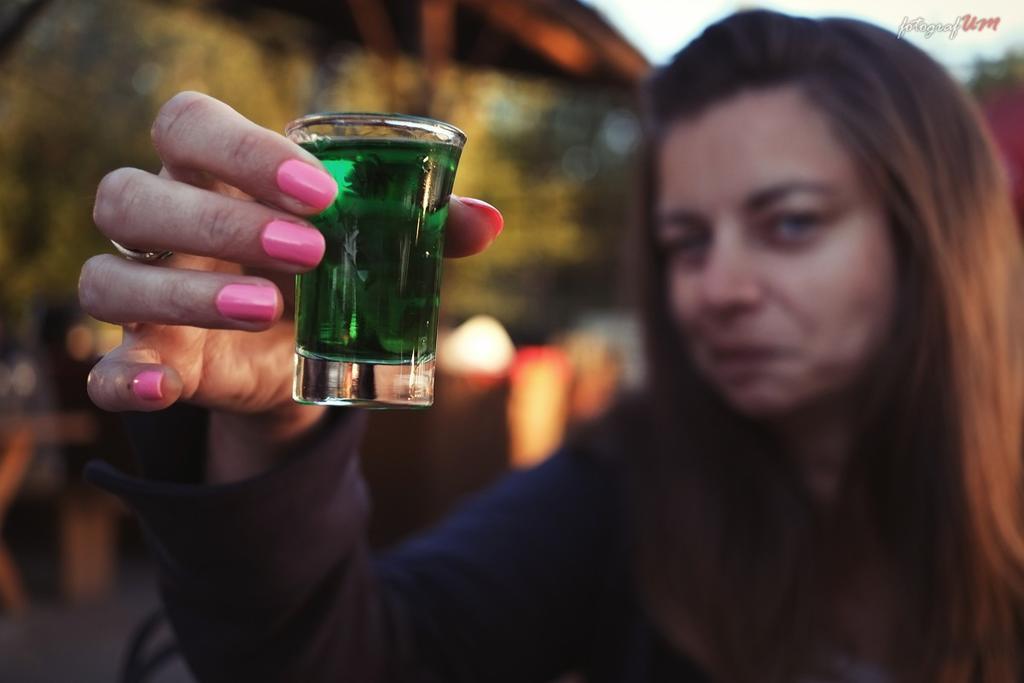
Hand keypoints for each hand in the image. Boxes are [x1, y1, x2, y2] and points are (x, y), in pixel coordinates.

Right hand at [80, 92, 502, 428]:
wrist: (301, 357)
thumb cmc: (327, 274)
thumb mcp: (371, 247)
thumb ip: (422, 229)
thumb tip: (487, 222)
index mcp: (212, 175)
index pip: (189, 126)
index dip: (241, 149)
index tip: (319, 191)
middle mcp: (162, 226)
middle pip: (132, 197)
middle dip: (219, 222)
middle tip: (310, 252)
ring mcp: (145, 296)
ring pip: (108, 279)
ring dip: (185, 293)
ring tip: (270, 312)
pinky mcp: (149, 362)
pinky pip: (105, 369)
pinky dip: (125, 378)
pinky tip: (165, 385)